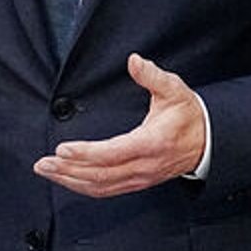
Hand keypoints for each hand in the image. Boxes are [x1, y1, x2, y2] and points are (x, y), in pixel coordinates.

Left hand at [34, 54, 204, 197]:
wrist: (208, 142)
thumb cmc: (189, 116)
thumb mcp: (175, 90)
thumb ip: (153, 76)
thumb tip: (135, 61)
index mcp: (152, 143)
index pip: (114, 153)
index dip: (86, 153)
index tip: (62, 148)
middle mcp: (144, 166)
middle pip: (101, 174)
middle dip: (68, 169)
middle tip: (42, 163)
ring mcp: (140, 178)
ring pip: (101, 185)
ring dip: (70, 180)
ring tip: (47, 170)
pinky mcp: (137, 183)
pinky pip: (107, 190)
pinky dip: (83, 187)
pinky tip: (67, 179)